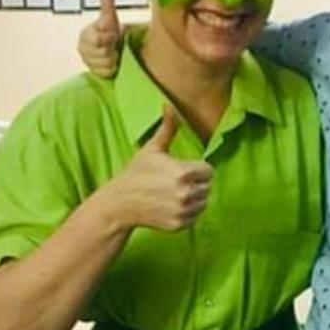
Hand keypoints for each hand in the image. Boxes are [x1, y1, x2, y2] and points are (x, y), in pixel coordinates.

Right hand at [78, 0, 121, 77]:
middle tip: (114, 43)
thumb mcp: (109, 18)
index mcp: (85, 35)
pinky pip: (107, 71)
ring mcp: (88, 62)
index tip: (112, 33)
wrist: (113, 50)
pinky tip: (112, 62)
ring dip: (114, 57)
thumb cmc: (109, 33)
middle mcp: (82, 49)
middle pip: (103, 51)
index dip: (109, 36)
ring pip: (107, 62)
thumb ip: (107, 2)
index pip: (98, 39)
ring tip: (113, 52)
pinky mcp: (95, 74)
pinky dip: (113, 67)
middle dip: (112, 47)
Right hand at [102, 106, 213, 230]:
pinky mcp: (180, 224)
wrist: (120, 203)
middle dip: (196, 183)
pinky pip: (195, 216)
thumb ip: (167, 128)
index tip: (183, 169)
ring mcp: (183, 211)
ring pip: (204, 202)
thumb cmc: (136, 173)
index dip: (197, 168)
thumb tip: (168, 105)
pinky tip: (171, 205)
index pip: (208, 171)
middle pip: (207, 187)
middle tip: (176, 182)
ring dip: (194, 198)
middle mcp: (185, 193)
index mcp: (183, 172)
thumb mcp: (152, 149)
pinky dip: (188, 212)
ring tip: (174, 193)